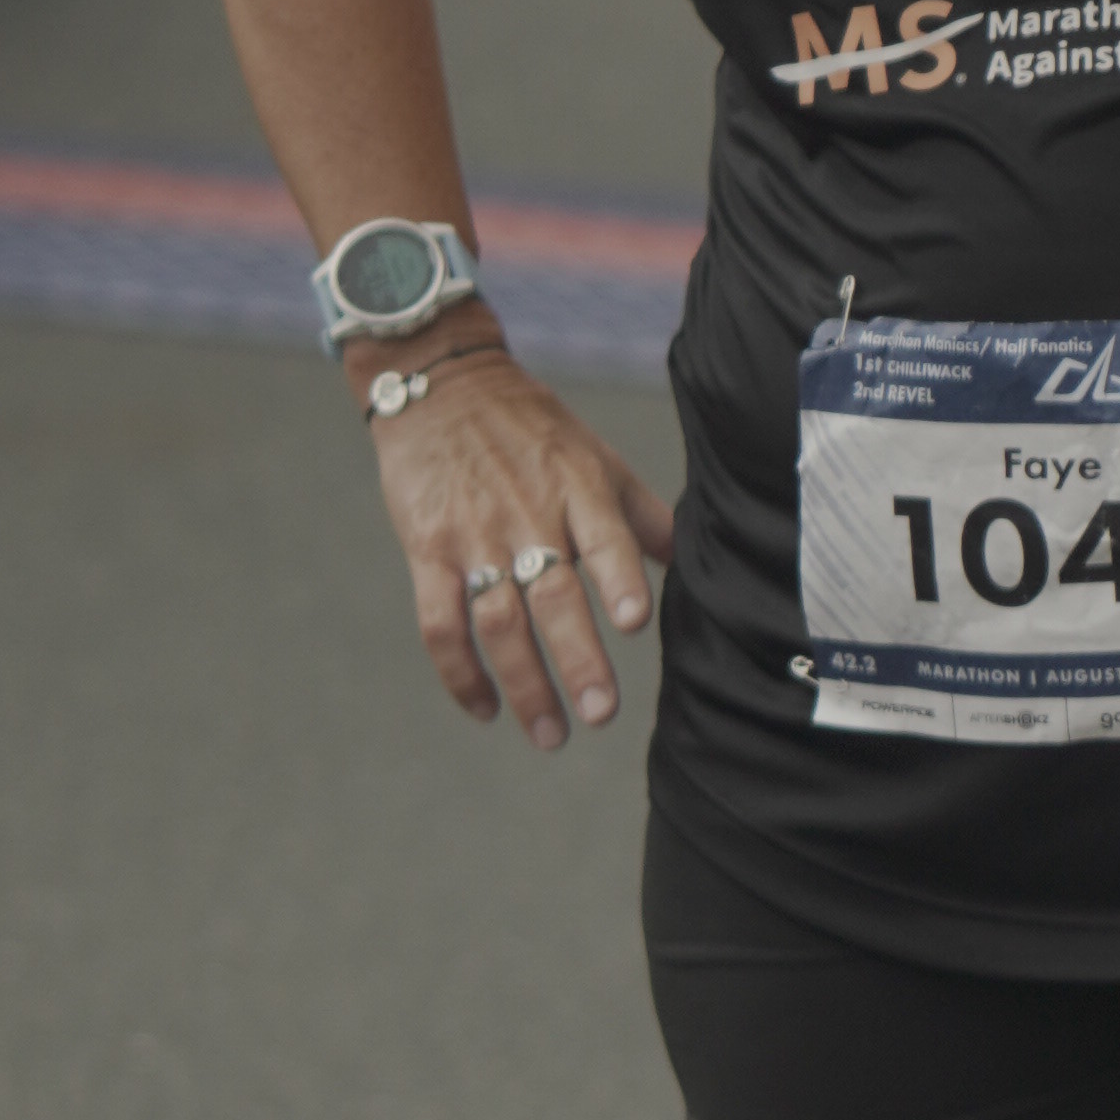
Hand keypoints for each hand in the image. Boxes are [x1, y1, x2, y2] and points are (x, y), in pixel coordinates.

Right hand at [371, 355, 676, 746]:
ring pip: (498, 621)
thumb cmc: (530, 429)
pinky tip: (485, 709)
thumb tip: (691, 564)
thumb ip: (640, 515)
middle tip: (600, 714)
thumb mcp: (595, 456)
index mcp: (577, 488)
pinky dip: (460, 672)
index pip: (603, 538)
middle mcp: (526, 514)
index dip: (617, 580)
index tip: (634, 624)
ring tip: (552, 734)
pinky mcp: (428, 550)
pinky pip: (440, 622)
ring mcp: (473, 536)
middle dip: (577, 658)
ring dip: (525, 683)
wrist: (439, 385)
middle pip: (552, 595)